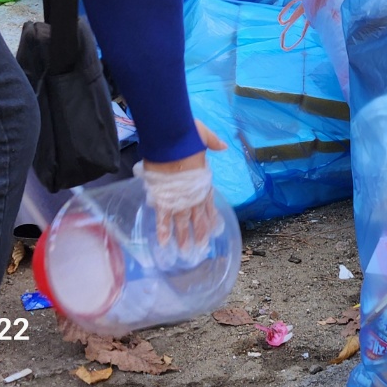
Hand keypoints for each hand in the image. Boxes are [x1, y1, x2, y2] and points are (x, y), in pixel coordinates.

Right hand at [139, 120, 226, 256]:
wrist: (172, 139)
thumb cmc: (187, 136)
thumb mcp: (203, 135)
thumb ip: (213, 142)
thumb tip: (224, 146)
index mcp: (203, 180)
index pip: (208, 202)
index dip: (210, 216)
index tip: (214, 228)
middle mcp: (193, 193)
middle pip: (197, 217)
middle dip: (199, 233)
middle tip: (201, 247)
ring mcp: (179, 197)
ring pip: (182, 222)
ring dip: (183, 237)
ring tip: (185, 251)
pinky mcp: (163, 198)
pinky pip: (163, 217)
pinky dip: (163, 230)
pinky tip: (164, 243)